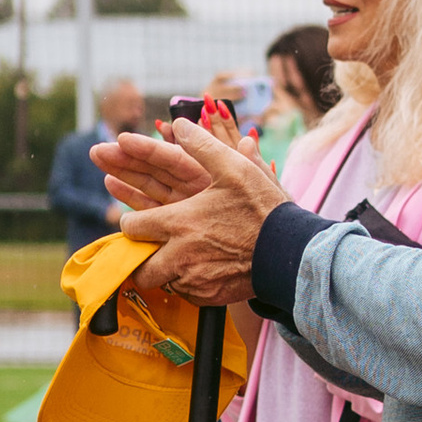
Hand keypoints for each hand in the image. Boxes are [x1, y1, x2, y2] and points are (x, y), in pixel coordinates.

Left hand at [96, 113, 276, 305]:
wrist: (290, 252)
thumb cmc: (263, 208)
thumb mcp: (235, 168)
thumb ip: (202, 145)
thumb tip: (179, 123)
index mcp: (179, 222)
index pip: (131, 226)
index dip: (131, 221)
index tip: (136, 220)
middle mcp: (179, 256)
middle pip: (138, 264)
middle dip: (138, 254)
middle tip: (148, 245)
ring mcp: (193, 280)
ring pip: (161, 281)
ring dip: (163, 270)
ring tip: (175, 257)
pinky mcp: (208, 297)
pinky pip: (184, 294)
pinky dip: (186, 283)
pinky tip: (198, 270)